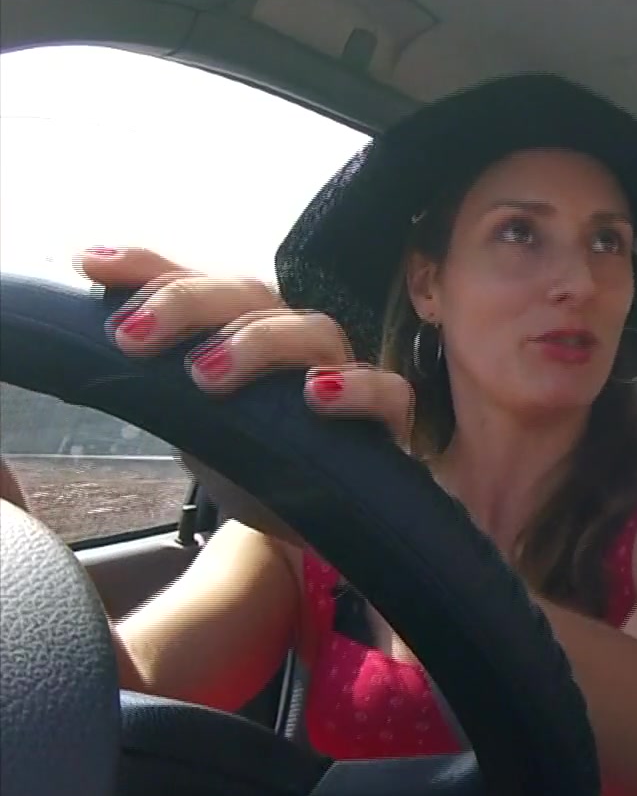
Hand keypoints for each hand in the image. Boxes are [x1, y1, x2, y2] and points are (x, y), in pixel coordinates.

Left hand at [78, 247, 414, 443]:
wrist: (309, 528)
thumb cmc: (254, 467)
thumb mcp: (193, 427)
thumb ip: (158, 384)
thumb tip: (90, 340)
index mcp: (245, 334)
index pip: (201, 284)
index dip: (150, 268)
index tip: (92, 266)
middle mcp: (294, 342)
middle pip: (251, 295)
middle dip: (188, 305)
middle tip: (132, 338)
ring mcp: (345, 374)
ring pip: (313, 330)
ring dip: (257, 343)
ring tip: (206, 375)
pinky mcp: (388, 419)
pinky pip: (387, 391)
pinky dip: (355, 387)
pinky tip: (316, 394)